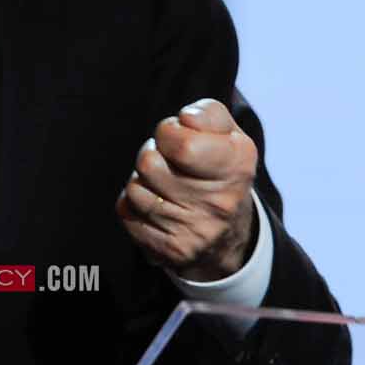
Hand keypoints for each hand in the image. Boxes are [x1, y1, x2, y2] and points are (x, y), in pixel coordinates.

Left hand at [117, 98, 258, 281]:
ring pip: (135, 189)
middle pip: (149, 163)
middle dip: (152, 154)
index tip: (177, 136)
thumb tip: (186, 119)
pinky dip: (134, 206)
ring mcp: (196, 231)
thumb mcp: (228, 135)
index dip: (168, 132)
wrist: (229, 233)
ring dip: (143, 181)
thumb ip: (209, 114)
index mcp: (237, 167)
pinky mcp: (171, 250)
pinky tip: (158, 207)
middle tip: (169, 162)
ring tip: (165, 185)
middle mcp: (220, 203)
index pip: (183, 145)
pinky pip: (127, 213)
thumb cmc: (219, 169)